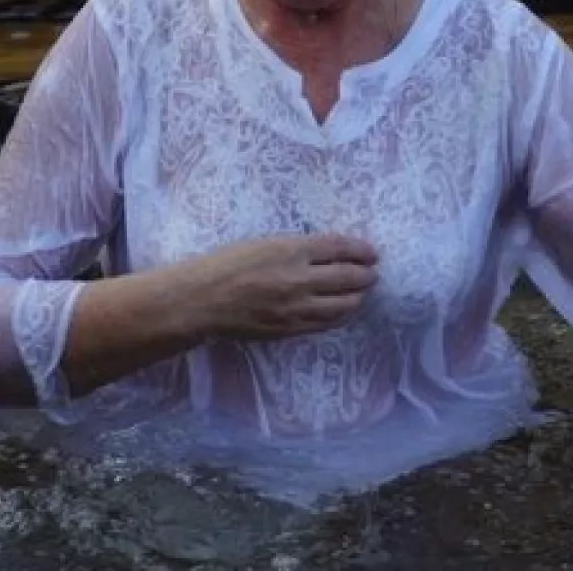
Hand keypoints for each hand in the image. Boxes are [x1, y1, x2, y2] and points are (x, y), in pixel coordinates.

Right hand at [188, 233, 378, 341]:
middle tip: (373, 273)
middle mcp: (298, 279)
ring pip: (341, 304)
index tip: (372, 252)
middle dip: (365, 275)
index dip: (360, 250)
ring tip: (362, 293)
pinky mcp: (289, 329)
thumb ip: (294, 249)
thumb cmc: (224, 264)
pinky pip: (325, 324)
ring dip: (357, 297)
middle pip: (347, 277)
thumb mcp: (261, 244)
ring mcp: (295, 307)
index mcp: (290, 250)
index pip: (338, 248)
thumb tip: (327, 253)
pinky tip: (344, 311)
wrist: (200, 300)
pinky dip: (340, 316)